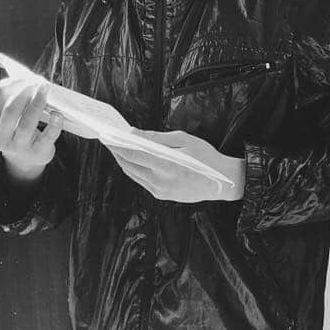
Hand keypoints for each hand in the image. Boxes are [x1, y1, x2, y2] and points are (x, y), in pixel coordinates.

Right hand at [0, 65, 63, 182]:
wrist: (24, 158)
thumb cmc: (10, 128)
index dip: (10, 84)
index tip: (23, 77)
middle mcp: (0, 138)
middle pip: (11, 111)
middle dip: (24, 92)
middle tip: (35, 81)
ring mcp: (19, 147)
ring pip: (27, 124)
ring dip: (37, 103)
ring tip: (45, 88)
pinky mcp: (38, 152)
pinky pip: (47, 137)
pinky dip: (54, 124)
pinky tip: (57, 113)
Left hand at [106, 130, 245, 203]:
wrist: (222, 182)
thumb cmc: (206, 157)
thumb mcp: (183, 140)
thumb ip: (156, 138)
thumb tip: (134, 134)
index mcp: (165, 166)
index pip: (133, 155)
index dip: (117, 146)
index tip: (107, 137)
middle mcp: (160, 181)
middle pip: (129, 166)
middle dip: (117, 152)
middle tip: (109, 140)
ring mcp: (160, 191)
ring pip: (133, 175)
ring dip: (123, 161)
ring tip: (117, 148)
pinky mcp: (162, 196)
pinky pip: (141, 181)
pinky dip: (134, 170)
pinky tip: (132, 160)